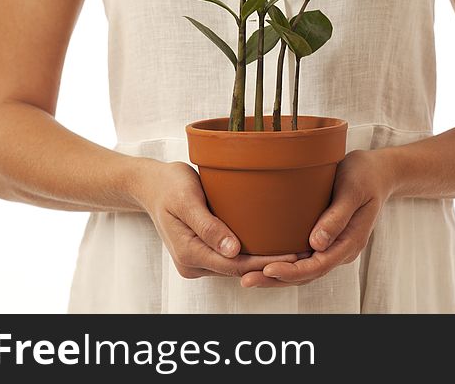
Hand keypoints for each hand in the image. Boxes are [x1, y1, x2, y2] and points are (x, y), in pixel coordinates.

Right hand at [135, 159, 300, 278]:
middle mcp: (192, 263)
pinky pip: (229, 258)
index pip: (235, 265)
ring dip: (261, 261)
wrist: (151, 184)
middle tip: (303, 254)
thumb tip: (232, 250)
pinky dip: (250, 254)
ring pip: (235, 266)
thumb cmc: (170, 185)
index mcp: (189, 252)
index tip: (292, 255)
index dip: (265, 263)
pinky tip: (272, 244)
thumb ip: (208, 226)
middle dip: (269, 265)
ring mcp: (196, 261)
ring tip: (294, 251)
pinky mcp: (202, 253)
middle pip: (237, 270)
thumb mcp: (187, 199)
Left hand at [240, 149, 395, 287]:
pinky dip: (283, 262)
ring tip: (247, 276)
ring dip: (277, 275)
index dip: (292, 271)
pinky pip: (303, 257)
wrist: (378, 171)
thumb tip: (317, 244)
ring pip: (303, 269)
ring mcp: (332, 246)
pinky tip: (262, 260)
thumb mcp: (353, 190)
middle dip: (276, 279)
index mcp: (350, 241)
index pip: (318, 265)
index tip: (268, 269)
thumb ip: (337, 216)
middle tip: (246, 279)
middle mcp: (340, 249)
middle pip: (307, 274)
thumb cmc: (365, 175)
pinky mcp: (323, 238)